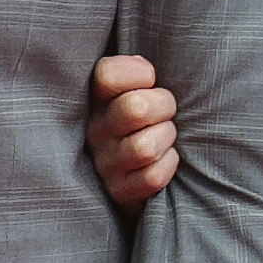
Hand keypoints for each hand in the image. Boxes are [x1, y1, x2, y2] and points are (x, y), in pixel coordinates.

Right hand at [85, 54, 174, 207]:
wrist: (138, 169)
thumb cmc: (145, 117)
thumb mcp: (137, 87)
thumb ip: (137, 70)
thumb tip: (145, 71)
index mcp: (96, 97)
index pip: (108, 74)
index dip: (140, 73)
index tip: (149, 79)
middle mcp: (94, 129)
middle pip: (135, 108)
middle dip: (164, 106)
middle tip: (166, 111)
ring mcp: (104, 163)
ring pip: (145, 146)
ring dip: (166, 138)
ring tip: (165, 136)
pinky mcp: (118, 191)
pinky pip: (152, 177)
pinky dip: (168, 166)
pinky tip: (164, 159)